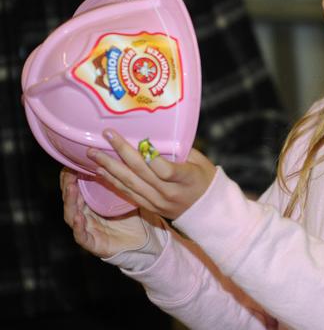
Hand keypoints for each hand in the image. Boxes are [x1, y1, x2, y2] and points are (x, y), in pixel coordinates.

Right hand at [61, 168, 147, 257]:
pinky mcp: (93, 244)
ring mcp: (88, 230)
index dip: (71, 176)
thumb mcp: (125, 196)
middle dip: (68, 185)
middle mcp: (86, 215)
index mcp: (91, 204)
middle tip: (68, 172)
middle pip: (71, 200)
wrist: (144, 241)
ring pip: (72, 215)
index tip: (71, 162)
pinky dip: (78, 227)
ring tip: (71, 188)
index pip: (77, 188)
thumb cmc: (133, 217)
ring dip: (70, 202)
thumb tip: (121, 157)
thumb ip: (118, 181)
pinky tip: (79, 217)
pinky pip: (82, 236)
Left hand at [89, 129, 216, 219]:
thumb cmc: (205, 179)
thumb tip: (157, 134)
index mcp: (186, 179)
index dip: (152, 157)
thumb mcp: (200, 162)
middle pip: (142, 172)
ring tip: (93, 153)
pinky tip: (100, 171)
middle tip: (106, 135)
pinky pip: (128, 193)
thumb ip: (179, 150)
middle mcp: (169, 192)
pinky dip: (113, 181)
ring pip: (130, 183)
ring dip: (109, 167)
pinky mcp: (149, 207)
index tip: (141, 141)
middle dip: (122, 151)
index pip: (166, 169)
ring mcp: (157, 201)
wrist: (207, 212)